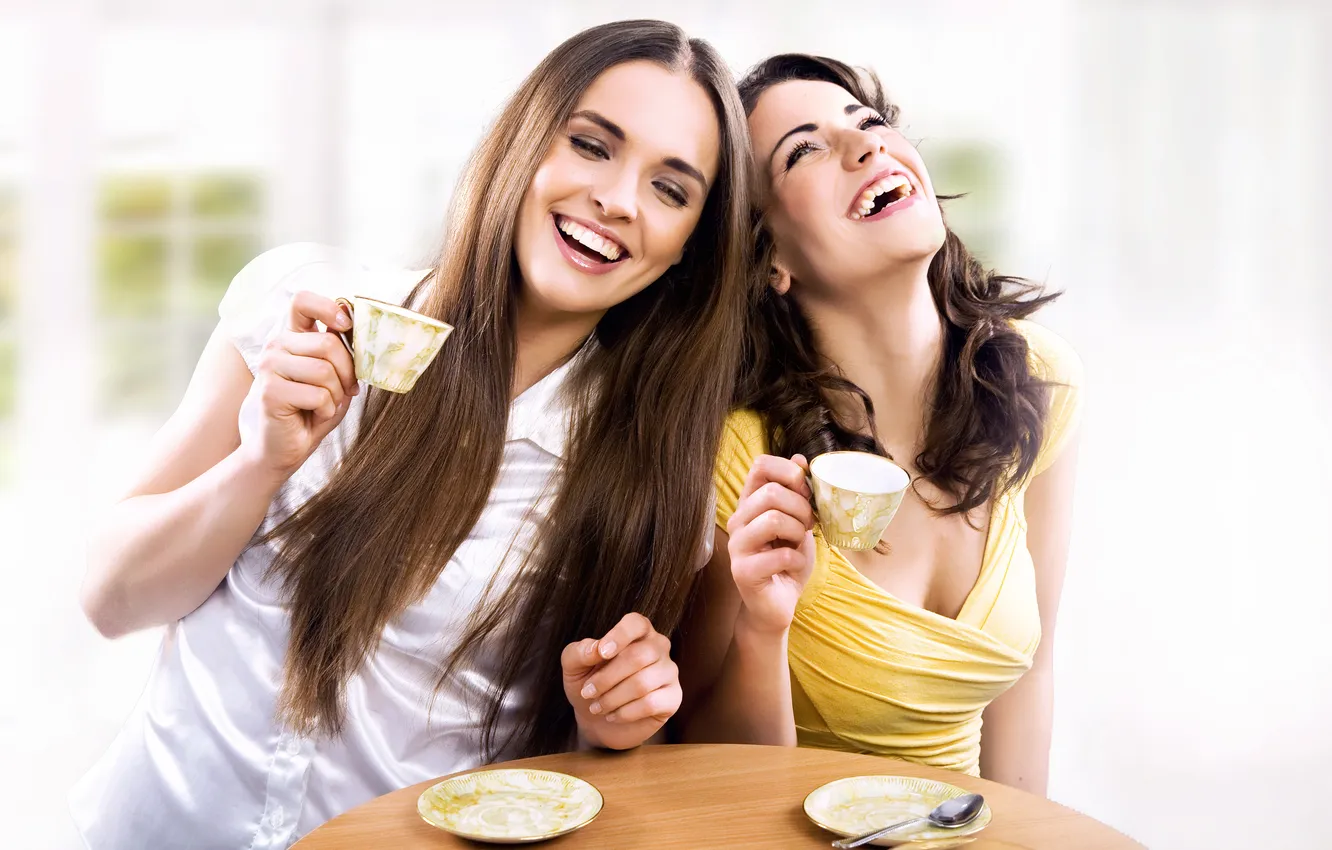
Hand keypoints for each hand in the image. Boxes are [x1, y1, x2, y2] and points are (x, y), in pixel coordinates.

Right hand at [237, 291, 358, 479]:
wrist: (286, 447)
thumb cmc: (313, 410)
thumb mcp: (335, 377)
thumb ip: (341, 352)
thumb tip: (356, 328)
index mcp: (293, 337)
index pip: (303, 301)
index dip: (329, 308)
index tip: (346, 325)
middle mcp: (277, 346)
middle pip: (328, 343)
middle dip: (347, 372)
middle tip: (345, 390)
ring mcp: (269, 367)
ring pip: (324, 370)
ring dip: (336, 394)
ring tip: (325, 404)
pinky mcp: (270, 391)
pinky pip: (318, 394)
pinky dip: (326, 409)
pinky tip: (313, 415)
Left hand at [561, 613, 680, 750]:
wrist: (599, 720)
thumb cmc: (590, 683)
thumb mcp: (574, 667)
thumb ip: (579, 652)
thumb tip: (595, 649)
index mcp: (638, 632)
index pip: (636, 623)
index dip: (620, 635)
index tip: (602, 653)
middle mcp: (658, 647)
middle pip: (638, 656)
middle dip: (607, 678)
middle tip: (587, 692)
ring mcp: (669, 672)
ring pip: (643, 683)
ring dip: (612, 698)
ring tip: (597, 707)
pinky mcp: (673, 698)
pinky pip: (651, 703)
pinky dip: (625, 712)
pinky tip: (613, 715)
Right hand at [726, 454, 816, 634]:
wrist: (777, 604)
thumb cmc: (787, 561)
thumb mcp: (798, 523)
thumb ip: (797, 494)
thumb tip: (799, 458)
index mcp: (750, 504)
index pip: (760, 466)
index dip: (788, 472)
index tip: (805, 491)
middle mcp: (738, 521)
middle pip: (769, 493)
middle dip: (800, 507)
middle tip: (808, 524)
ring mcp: (737, 546)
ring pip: (773, 520)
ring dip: (798, 532)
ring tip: (798, 543)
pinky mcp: (742, 571)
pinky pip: (780, 554)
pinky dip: (796, 559)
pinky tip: (791, 566)